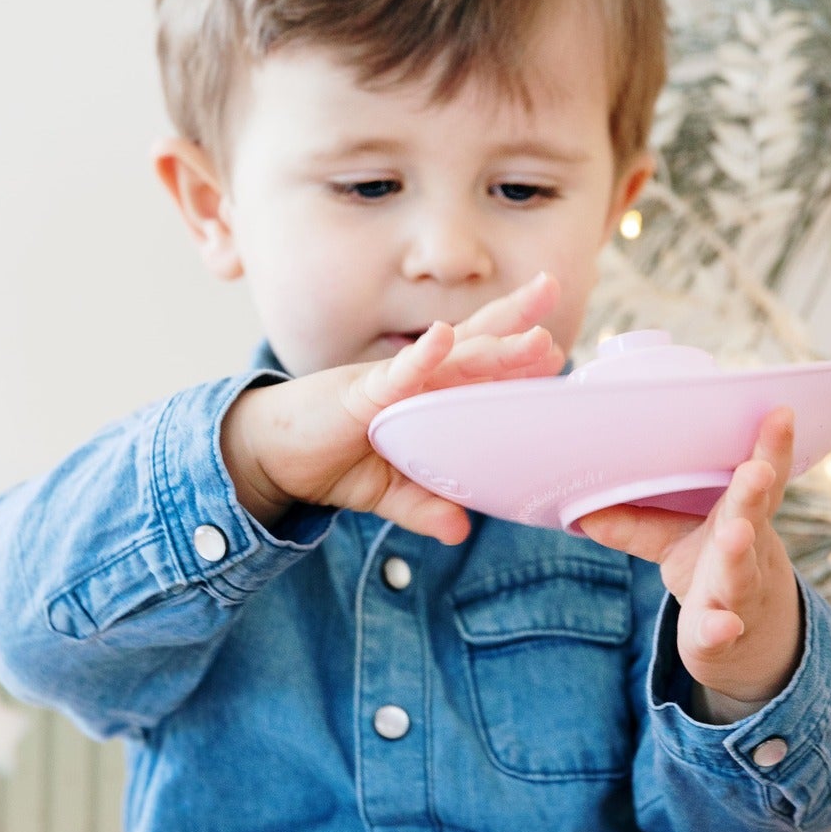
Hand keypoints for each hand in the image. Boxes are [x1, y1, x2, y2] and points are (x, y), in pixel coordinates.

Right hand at [221, 272, 564, 544]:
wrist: (272, 456)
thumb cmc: (332, 459)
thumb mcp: (386, 491)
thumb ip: (424, 505)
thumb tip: (461, 532)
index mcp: (427, 396)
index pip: (478, 365)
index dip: (515, 352)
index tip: (558, 347)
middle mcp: (415, 380)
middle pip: (474, 344)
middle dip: (515, 326)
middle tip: (553, 299)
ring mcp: (390, 383)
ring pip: (451, 359)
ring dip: (492, 346)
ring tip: (532, 336)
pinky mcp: (359, 393)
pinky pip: (395, 375)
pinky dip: (419, 358)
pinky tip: (440, 338)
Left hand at [578, 406, 802, 704]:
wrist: (743, 640)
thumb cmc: (708, 570)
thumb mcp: (671, 541)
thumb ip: (634, 524)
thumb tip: (582, 509)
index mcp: (739, 518)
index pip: (758, 480)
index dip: (771, 446)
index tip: (780, 411)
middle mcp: (748, 552)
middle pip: (752, 518)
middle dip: (755, 493)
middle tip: (757, 469)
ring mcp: (740, 594)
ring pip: (740, 574)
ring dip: (737, 553)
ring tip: (736, 533)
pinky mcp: (725, 636)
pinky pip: (720, 634)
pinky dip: (719, 630)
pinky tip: (722, 626)